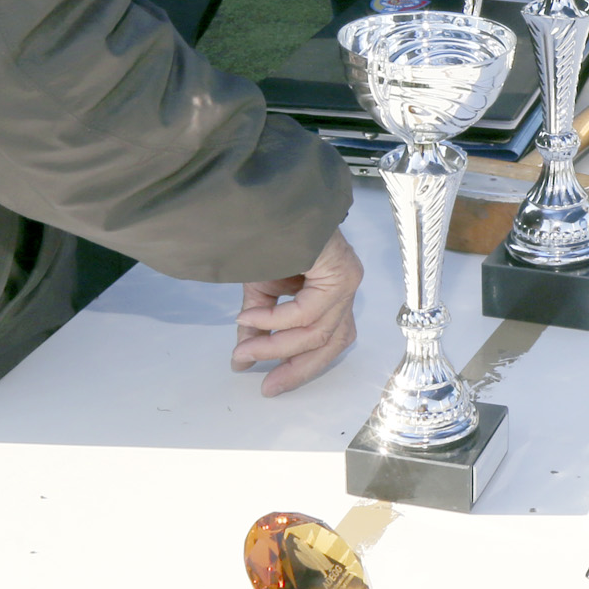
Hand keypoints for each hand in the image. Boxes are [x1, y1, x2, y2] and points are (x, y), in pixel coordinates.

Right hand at [233, 229, 363, 393]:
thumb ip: (258, 326)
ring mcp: (347, 279)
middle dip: (297, 368)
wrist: (268, 202)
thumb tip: (242, 361)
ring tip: (245, 349)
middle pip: (332, 344)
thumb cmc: (269, 238)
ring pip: (320, 332)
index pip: (327, 342)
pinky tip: (251, 317)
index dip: (300, 367)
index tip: (269, 385)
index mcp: (332, 293)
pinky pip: (310, 310)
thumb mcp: (260, 291)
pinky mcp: (340, 270)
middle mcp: (345, 288)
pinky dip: (278, 319)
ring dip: (277, 345)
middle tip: (267, 385)